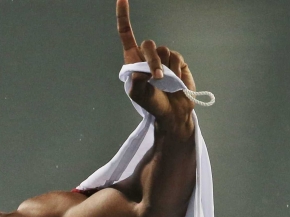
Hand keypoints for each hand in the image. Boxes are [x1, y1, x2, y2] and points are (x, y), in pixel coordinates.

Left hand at [116, 0, 195, 139]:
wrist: (172, 112)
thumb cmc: (152, 104)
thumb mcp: (138, 96)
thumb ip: (135, 83)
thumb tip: (141, 71)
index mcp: (133, 60)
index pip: (126, 34)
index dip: (124, 16)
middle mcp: (147, 56)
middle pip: (148, 45)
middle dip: (152, 61)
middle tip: (156, 78)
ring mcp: (164, 58)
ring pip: (164, 51)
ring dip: (164, 68)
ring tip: (165, 83)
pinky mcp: (178, 61)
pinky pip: (176, 58)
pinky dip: (175, 70)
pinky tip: (175, 81)